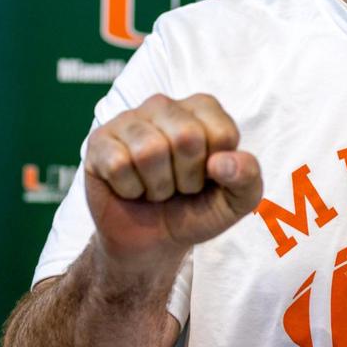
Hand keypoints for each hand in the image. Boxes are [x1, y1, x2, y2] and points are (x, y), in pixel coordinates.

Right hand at [84, 93, 262, 265]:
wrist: (151, 241)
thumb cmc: (195, 209)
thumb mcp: (236, 201)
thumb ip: (247, 177)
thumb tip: (221, 162)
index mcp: (203, 108)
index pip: (222, 133)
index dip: (216, 170)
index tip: (207, 178)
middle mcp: (165, 105)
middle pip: (186, 137)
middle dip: (186, 179)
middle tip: (178, 186)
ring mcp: (129, 119)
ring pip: (149, 151)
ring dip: (157, 187)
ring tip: (155, 188)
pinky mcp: (99, 140)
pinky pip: (118, 165)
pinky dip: (129, 190)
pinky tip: (130, 188)